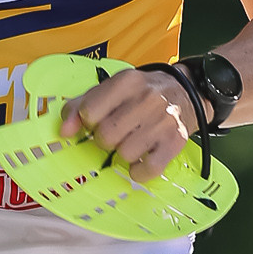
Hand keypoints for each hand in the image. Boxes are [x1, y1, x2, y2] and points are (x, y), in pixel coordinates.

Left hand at [61, 67, 196, 184]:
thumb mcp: (113, 89)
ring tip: (133, 141)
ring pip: (125, 154)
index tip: (97, 121)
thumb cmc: (144, 93)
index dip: (89, 122)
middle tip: (117, 132)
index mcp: (127, 82)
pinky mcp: (175, 141)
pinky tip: (142, 159)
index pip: (89, 112)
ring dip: (124, 154)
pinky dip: (140, 171)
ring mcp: (162, 121)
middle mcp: (146, 99)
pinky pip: (148, 169)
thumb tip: (64, 131)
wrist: (188, 92)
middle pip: (106, 136)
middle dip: (106, 139)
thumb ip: (82, 106)